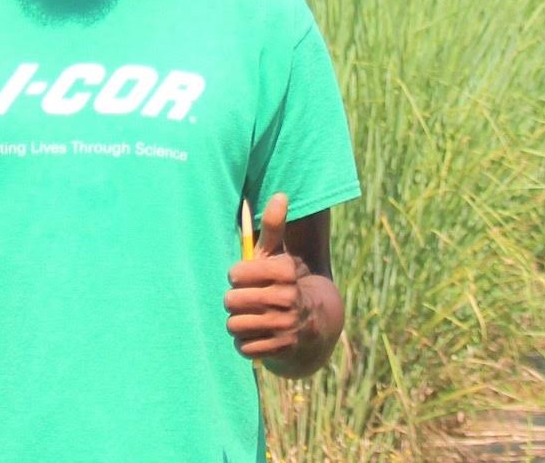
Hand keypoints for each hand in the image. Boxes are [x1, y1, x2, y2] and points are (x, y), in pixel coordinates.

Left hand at [224, 193, 312, 359]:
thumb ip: (275, 226)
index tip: (244, 277)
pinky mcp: (282, 350)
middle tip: (246, 300)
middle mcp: (289, 299)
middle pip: (231, 300)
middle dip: (234, 301)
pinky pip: (243, 348)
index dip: (236, 276)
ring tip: (251, 317)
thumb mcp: (279, 255)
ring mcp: (286, 327)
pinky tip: (258, 336)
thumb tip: (280, 195)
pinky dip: (245, 343)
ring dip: (238, 323)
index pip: (236, 274)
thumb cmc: (284, 284)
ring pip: (235, 325)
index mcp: (286, 271)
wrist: (314, 325)